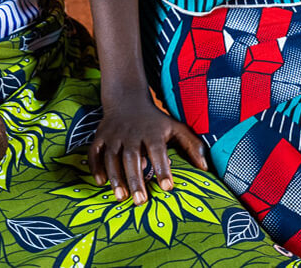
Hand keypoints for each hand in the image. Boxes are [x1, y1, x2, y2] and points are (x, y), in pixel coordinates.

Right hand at [89, 93, 208, 203]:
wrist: (128, 100)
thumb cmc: (156, 121)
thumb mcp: (176, 128)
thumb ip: (192, 146)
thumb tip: (205, 168)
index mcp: (153, 132)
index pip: (158, 150)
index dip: (162, 168)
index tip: (168, 187)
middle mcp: (132, 133)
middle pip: (132, 157)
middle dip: (136, 179)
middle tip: (141, 201)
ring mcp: (114, 135)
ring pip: (112, 157)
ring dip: (116, 177)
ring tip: (121, 197)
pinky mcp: (100, 136)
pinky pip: (95, 153)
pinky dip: (95, 167)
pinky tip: (100, 183)